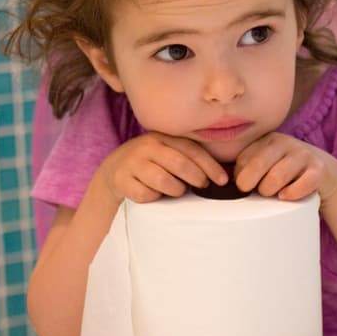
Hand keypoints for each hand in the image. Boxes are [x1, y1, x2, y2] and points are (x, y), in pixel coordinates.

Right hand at [98, 131, 227, 202]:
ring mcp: (132, 162)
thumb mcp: (169, 154)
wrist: (114, 171)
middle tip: (201, 186)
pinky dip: (153, 198)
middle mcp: (147, 146)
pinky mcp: (120, 180)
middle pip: (180, 164)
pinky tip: (153, 194)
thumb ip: (189, 158)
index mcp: (163, 138)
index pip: (192, 150)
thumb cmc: (152, 164)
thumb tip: (221, 175)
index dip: (210, 166)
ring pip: (164, 181)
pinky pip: (145, 194)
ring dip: (176, 190)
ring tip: (176, 190)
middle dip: (196, 178)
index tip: (222, 180)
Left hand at [233, 132, 336, 201]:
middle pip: (257, 165)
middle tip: (256, 192)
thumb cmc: (286, 172)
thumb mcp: (267, 163)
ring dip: (270, 191)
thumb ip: (247, 167)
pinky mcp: (318, 170)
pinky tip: (286, 196)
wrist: (324, 172)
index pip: (243, 159)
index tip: (244, 186)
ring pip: (277, 176)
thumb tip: (222, 182)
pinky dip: (291, 194)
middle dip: (251, 185)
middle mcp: (285, 143)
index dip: (240, 178)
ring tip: (272, 194)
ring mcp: (303, 155)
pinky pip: (302, 184)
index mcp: (267, 140)